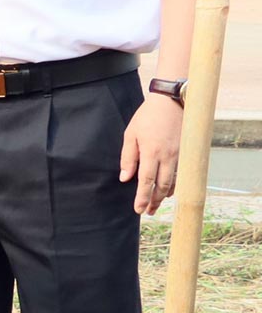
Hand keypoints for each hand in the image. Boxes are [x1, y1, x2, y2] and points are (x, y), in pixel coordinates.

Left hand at [121, 92, 184, 214]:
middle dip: (155, 201)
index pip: (146, 181)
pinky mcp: (187, 151)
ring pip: (174, 181)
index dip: (142, 197)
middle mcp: (168, 156)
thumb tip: (125, 178)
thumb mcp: (131, 135)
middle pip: (162, 186)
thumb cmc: (147, 117)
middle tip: (148, 212)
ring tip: (157, 205)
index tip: (138, 210)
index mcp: (151, 152)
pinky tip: (170, 190)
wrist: (171, 101)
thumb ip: (128, 158)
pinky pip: (181, 173)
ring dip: (165, 195)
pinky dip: (175, 184)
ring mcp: (180, 154)